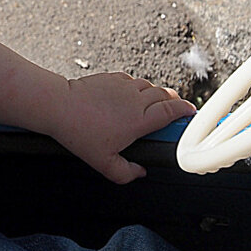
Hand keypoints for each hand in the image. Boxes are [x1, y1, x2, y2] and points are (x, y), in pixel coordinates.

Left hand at [50, 72, 194, 183]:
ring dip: (156, 95)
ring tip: (153, 107)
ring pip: (150, 87)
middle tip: (175, 113)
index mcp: (140, 119)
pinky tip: (131, 97)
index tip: (192, 115)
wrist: (59, 105)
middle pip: (166, 96)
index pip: (173, 111)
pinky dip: (138, 88)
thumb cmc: (79, 132)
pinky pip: (133, 81)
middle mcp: (136, 99)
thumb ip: (125, 173)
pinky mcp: (112, 77)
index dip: (186, 112)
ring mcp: (124, 86)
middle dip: (175, 103)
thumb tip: (139, 172)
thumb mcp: (103, 163)